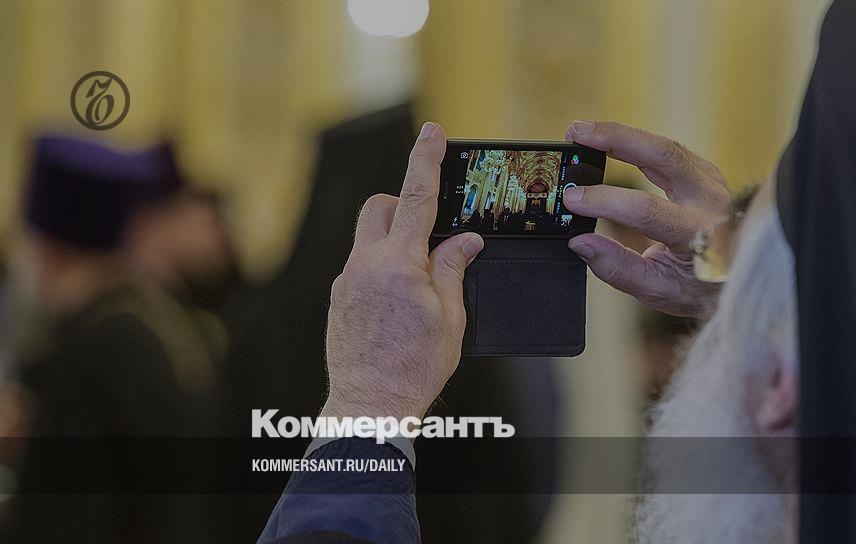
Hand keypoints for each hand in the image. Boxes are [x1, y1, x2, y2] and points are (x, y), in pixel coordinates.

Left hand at [322, 122, 483, 419]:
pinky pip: (361, 266)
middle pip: (380, 209)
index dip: (426, 160)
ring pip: (368, 239)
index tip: (432, 131)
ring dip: (394, 243)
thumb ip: (452, 269)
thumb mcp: (449, 318)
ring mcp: (347, 282)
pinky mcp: (339, 299)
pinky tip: (396, 306)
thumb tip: (464, 241)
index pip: (417, 199)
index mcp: (399, 265)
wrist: (370, 406)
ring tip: (417, 284)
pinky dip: (382, 270)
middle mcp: (365, 265)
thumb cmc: (414, 367)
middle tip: (429, 233)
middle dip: (403, 206)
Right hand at [563, 121, 729, 317]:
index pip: (646, 209)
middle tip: (576, 133)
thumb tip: (580, 242)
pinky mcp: (707, 173)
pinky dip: (637, 143)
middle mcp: (711, 200)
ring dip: (622, 134)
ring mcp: (713, 182)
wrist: (745, 277)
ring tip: (583, 132)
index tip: (572, 199)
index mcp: (699, 234)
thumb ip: (618, 268)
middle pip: (662, 155)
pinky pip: (669, 150)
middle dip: (615, 139)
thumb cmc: (702, 287)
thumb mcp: (659, 290)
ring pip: (665, 145)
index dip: (604, 201)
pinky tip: (610, 142)